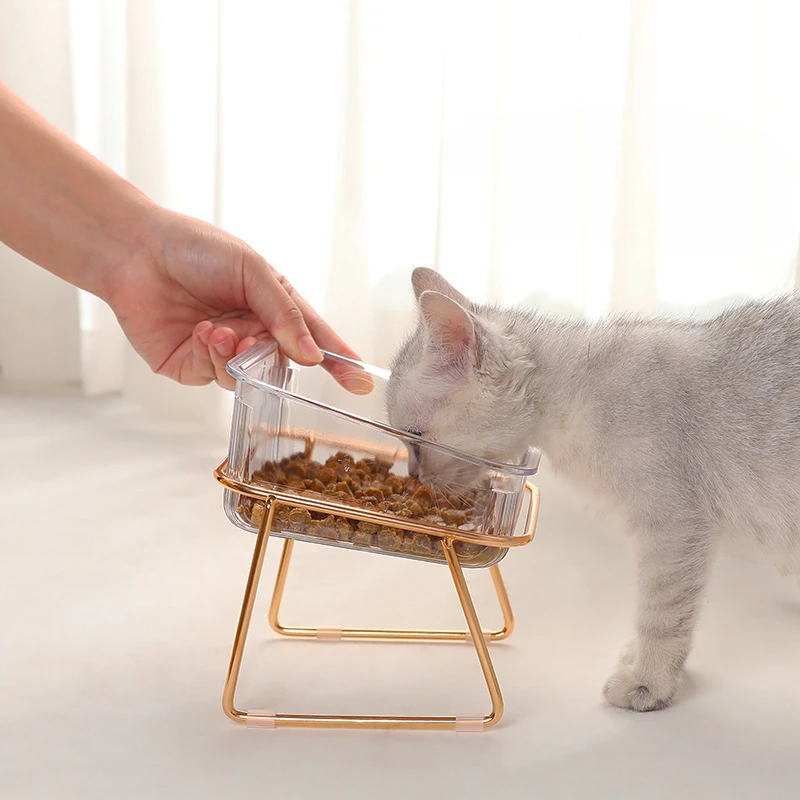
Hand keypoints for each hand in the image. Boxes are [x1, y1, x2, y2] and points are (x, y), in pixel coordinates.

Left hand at [107, 208, 370, 391]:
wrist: (136, 252)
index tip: (362, 383)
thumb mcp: (253, 270)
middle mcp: (253, 333)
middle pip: (283, 363)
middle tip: (254, 336)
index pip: (314, 339)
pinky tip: (202, 332)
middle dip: (273, 353)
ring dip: (239, 356)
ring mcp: (224, 353)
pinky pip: (218, 377)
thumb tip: (312, 356)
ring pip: (251, 377)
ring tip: (219, 330)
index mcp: (274, 307)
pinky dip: (214, 356)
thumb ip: (284, 313)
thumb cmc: (198, 250)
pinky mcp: (194, 367)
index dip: (339, 361)